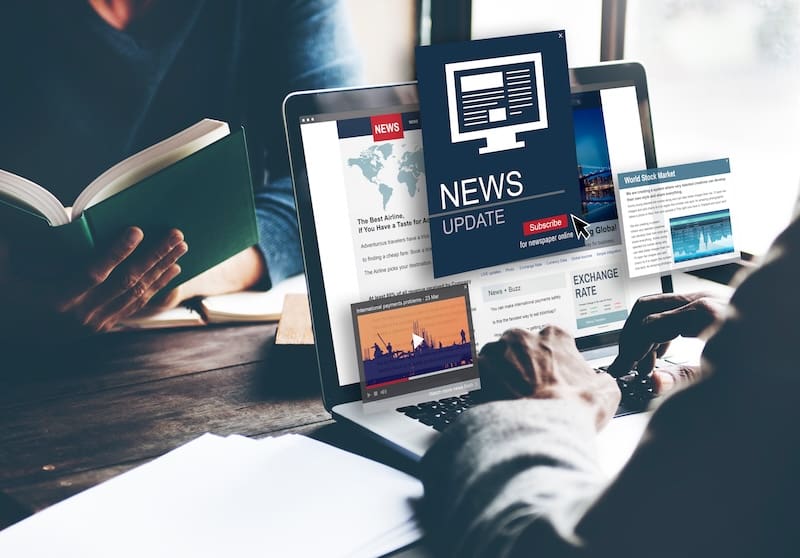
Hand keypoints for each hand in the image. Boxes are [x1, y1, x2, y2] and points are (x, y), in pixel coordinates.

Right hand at [2, 227, 186, 337]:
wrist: (12, 331)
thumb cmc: (10, 292)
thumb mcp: (8, 270)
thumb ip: (25, 248)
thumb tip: (50, 227)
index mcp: (57, 299)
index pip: (93, 273)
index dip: (116, 252)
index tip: (137, 230)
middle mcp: (81, 315)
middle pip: (125, 281)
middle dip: (154, 255)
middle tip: (176, 234)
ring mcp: (95, 323)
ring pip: (136, 293)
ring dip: (162, 268)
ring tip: (180, 247)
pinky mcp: (104, 326)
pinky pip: (136, 305)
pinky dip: (157, 287)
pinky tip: (172, 271)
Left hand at [477, 327, 619, 429]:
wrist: (541, 429)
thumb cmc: (572, 409)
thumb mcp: (606, 391)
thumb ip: (600, 379)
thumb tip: (600, 383)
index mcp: (555, 336)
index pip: (552, 339)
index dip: (552, 359)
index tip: (551, 373)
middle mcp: (523, 337)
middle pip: (519, 346)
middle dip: (521, 363)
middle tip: (527, 387)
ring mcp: (496, 351)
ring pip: (494, 357)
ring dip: (499, 373)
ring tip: (506, 397)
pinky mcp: (475, 371)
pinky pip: (474, 375)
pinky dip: (479, 385)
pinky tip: (488, 401)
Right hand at [608, 292, 725, 377]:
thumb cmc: (769, 361)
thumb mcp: (725, 375)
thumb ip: (687, 378)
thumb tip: (655, 382)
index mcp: (704, 313)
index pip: (648, 324)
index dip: (632, 348)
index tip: (624, 368)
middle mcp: (701, 300)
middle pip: (646, 308)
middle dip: (631, 337)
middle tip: (626, 363)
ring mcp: (704, 299)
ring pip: (655, 307)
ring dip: (642, 333)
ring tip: (643, 364)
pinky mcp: (708, 305)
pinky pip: (671, 311)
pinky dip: (658, 329)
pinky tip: (660, 353)